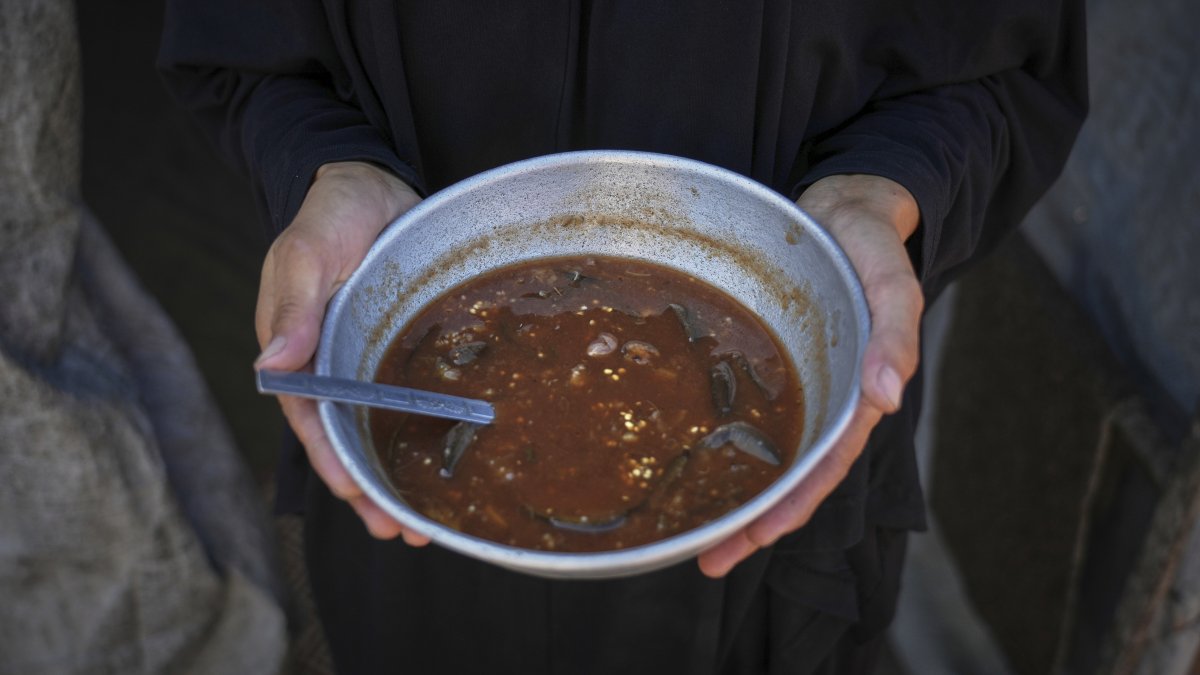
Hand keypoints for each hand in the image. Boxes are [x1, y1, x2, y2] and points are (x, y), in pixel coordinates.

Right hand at [253, 161, 429, 544]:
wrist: (371, 184)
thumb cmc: (331, 214)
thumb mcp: (309, 253)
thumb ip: (295, 308)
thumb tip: (270, 365)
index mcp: (297, 350)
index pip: (310, 418)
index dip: (332, 458)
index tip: (356, 493)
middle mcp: (331, 365)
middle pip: (346, 439)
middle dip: (368, 489)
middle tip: (401, 531)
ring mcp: (366, 361)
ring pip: (378, 431)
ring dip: (396, 475)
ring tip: (424, 522)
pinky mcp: (399, 351)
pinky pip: (408, 402)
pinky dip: (423, 435)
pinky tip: (446, 463)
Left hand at [697, 174, 922, 576]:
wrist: (845, 207)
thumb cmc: (873, 245)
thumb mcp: (892, 282)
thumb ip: (894, 335)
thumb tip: (888, 398)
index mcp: (855, 392)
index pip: (824, 466)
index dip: (793, 506)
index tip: (755, 541)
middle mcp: (821, 396)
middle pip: (787, 474)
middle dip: (752, 521)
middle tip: (706, 559)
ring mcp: (792, 380)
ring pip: (762, 449)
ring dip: (732, 489)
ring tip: (687, 526)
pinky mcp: (766, 359)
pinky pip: (741, 408)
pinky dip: (720, 438)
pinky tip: (685, 453)